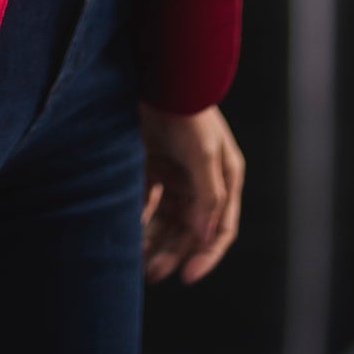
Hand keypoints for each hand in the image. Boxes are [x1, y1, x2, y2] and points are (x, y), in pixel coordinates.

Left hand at [137, 101, 244, 283]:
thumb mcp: (203, 153)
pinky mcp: (153, 165)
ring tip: (138, 263)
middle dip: (173, 253)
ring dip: (155, 241)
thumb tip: (206, 238)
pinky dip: (140, 219)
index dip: (206, 255)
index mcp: (225, 179)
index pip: (221, 229)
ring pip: (168, 220)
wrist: (157, 77)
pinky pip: (148, 202)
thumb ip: (208, 196)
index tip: (186, 276)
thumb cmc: (187, 112)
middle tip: (152, 274)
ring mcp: (177, 174)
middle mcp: (203, 181)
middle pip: (190, 229)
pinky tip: (128, 234)